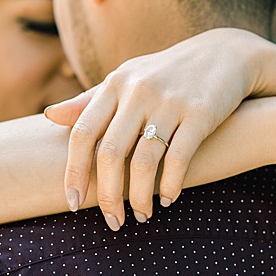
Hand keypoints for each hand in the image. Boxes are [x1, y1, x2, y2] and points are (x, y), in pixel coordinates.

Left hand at [45, 28, 265, 228]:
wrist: (226, 53)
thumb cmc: (165, 74)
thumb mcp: (125, 80)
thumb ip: (88, 101)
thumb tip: (49, 117)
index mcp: (114, 84)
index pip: (82, 134)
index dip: (74, 172)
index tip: (73, 202)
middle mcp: (138, 91)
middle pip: (110, 153)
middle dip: (108, 195)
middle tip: (112, 222)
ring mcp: (169, 101)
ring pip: (144, 161)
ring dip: (140, 196)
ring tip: (141, 216)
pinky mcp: (201, 113)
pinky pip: (178, 158)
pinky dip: (170, 185)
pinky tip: (167, 199)